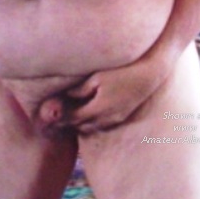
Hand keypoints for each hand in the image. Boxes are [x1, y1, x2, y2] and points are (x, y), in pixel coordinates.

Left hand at [38, 50, 167, 135]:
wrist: (149, 75)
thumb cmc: (122, 72)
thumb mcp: (98, 77)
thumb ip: (81, 88)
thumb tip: (66, 94)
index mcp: (98, 108)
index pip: (74, 118)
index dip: (61, 118)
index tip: (49, 116)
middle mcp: (107, 118)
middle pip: (82, 126)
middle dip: (69, 122)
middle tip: (56, 118)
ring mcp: (116, 118)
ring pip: (92, 127)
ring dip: (81, 123)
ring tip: (70, 115)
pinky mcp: (123, 116)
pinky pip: (103, 123)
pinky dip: (93, 120)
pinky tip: (89, 111)